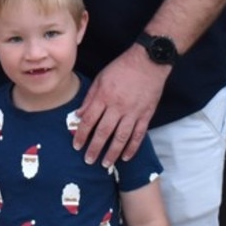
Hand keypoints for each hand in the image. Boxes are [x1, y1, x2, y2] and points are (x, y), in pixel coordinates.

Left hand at [72, 47, 169, 166]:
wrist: (149, 61)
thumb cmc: (122, 67)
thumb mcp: (100, 78)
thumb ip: (90, 98)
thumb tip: (79, 115)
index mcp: (104, 96)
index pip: (89, 120)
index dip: (81, 134)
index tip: (76, 145)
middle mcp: (118, 106)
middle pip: (103, 132)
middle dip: (94, 148)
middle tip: (89, 160)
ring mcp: (133, 112)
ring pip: (121, 137)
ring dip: (112, 152)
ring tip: (105, 163)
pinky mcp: (146, 114)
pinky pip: (138, 135)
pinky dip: (132, 147)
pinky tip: (126, 157)